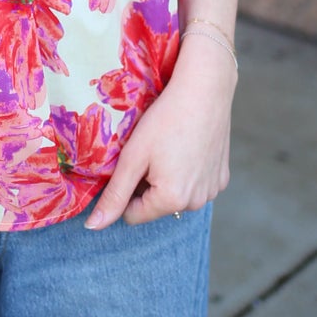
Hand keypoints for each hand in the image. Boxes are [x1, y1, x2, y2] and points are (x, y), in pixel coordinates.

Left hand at [86, 36, 235, 228]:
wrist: (205, 89)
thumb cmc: (165, 119)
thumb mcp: (133, 157)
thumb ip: (114, 195)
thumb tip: (94, 228)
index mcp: (172, 201)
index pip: (133, 215)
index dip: (125, 189)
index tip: (132, 161)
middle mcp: (197, 203)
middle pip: (156, 205)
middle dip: (148, 184)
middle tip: (150, 151)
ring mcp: (213, 190)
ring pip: (177, 195)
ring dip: (168, 178)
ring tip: (169, 146)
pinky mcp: (223, 176)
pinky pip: (196, 184)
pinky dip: (188, 171)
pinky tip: (187, 145)